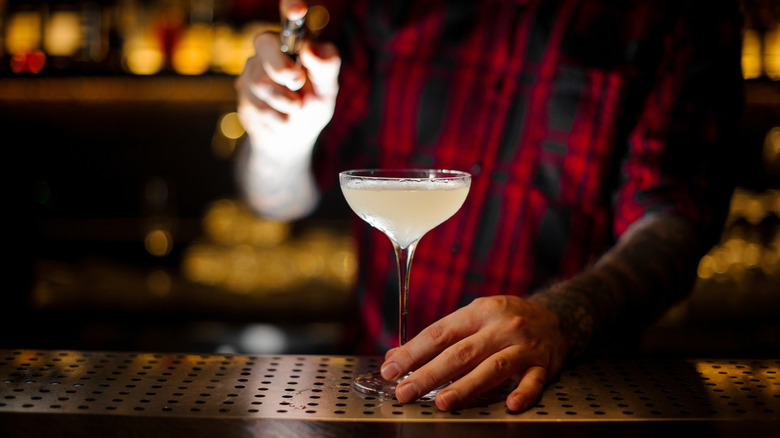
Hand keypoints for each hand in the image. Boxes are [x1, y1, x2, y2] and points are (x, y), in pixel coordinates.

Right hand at [234, 0, 339, 157]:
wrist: (291, 139)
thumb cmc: (312, 107)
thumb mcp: (327, 90)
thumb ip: (325, 67)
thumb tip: (309, 47)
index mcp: (295, 43)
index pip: (289, 18)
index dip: (290, 6)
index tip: (298, 9)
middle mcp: (271, 50)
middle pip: (263, 43)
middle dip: (280, 66)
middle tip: (297, 81)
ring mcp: (253, 69)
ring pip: (260, 81)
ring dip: (284, 102)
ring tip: (296, 109)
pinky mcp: (242, 91)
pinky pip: (256, 103)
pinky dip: (276, 117)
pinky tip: (283, 120)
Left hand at [380, 295, 568, 411]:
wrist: (556, 318)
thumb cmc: (504, 320)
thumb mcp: (472, 318)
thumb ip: (438, 337)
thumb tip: (395, 356)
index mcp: (478, 312)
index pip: (439, 333)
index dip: (413, 352)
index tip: (391, 370)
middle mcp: (501, 326)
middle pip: (461, 352)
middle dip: (430, 373)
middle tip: (406, 391)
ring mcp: (523, 346)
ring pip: (493, 367)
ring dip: (467, 386)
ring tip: (443, 402)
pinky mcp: (544, 365)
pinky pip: (534, 381)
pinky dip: (523, 393)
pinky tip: (510, 405)